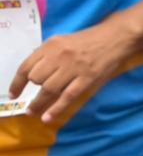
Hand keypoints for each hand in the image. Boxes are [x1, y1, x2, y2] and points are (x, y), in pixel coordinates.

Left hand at [12, 22, 132, 123]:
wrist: (117, 37)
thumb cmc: (90, 39)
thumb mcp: (64, 40)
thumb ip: (49, 54)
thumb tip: (33, 73)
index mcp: (51, 45)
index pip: (26, 66)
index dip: (17, 83)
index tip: (13, 93)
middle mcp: (60, 56)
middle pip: (36, 79)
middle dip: (33, 90)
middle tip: (32, 100)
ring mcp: (74, 68)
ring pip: (49, 89)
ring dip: (39, 103)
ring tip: (33, 112)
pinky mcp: (87, 79)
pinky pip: (67, 97)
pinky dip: (55, 109)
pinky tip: (47, 118)